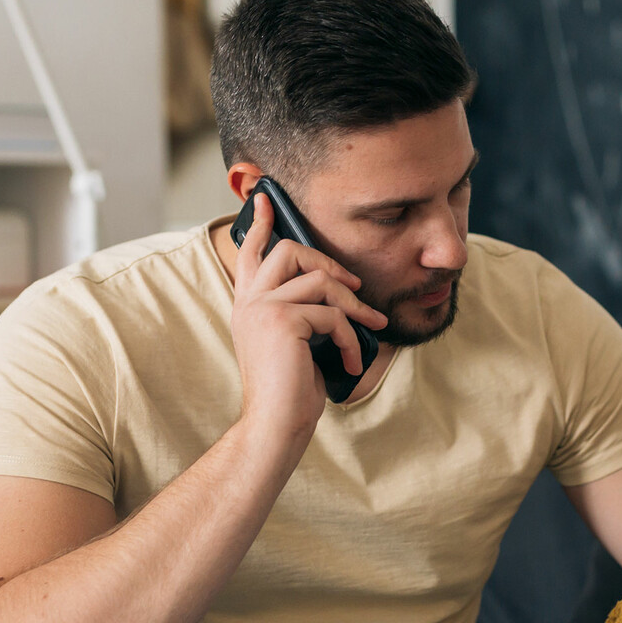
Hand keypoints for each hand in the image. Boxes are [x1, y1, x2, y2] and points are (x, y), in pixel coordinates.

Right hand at [230, 194, 386, 440]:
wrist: (276, 425)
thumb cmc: (292, 392)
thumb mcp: (299, 344)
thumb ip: (305, 313)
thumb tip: (341, 292)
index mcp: (248, 305)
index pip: (251, 253)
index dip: (259, 223)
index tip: (264, 197)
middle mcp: (249, 302)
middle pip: (291, 251)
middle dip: (331, 264)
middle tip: (357, 288)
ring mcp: (263, 309)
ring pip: (320, 280)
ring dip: (355, 305)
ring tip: (373, 327)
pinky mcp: (282, 321)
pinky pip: (332, 314)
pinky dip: (351, 337)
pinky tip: (353, 360)